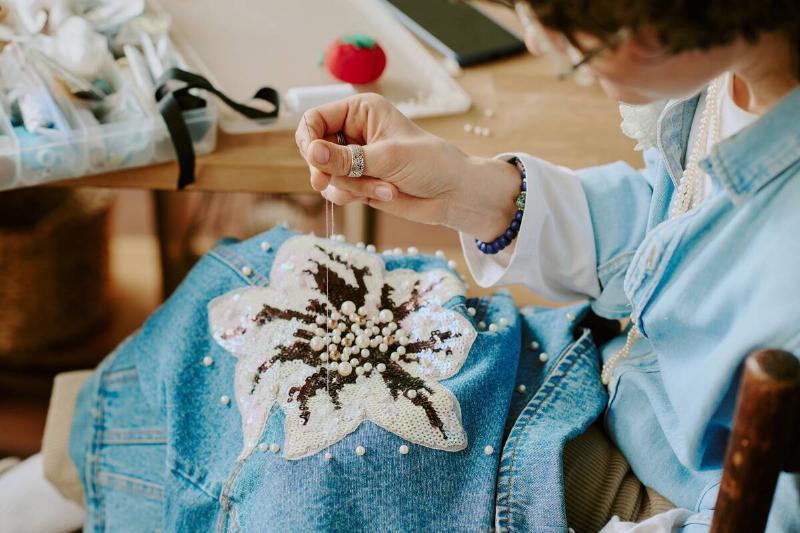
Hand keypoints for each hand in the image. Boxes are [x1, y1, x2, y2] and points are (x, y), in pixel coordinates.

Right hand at [295, 93, 520, 240]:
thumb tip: (311, 154)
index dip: (309, 140)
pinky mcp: (358, 183)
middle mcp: (353, 132)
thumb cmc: (429, 163)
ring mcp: (354, 159)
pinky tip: (384, 193)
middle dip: (329, 169)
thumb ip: (345, 159)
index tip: (315, 161)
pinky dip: (355, 196)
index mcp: (360, 111)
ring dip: (350, 186)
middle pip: (314, 150)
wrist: (454, 193)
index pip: (314, 120)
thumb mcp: (386, 157)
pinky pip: (337, 191)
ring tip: (383, 187)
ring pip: (325, 175)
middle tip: (337, 182)